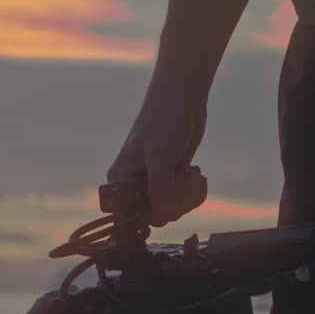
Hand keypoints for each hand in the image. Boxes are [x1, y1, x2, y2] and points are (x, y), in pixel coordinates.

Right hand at [107, 85, 208, 226]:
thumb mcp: (160, 155)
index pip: (132, 215)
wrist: (182, 98)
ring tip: (191, 172)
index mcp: (120, 181)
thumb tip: (162, 215)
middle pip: (157, 215)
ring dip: (188, 194)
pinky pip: (184, 199)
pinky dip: (193, 190)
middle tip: (182, 177)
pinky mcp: (173, 179)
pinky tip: (194, 172)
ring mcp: (155, 182)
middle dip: (176, 200)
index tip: (168, 194)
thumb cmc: (163, 120)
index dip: (153, 212)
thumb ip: (160, 188)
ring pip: (174, 209)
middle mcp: (135, 185)